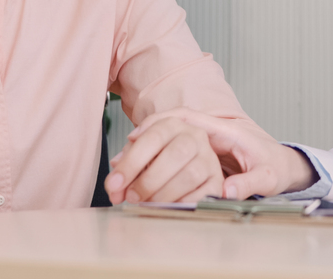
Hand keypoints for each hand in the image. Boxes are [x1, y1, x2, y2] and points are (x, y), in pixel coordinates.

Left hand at [104, 116, 223, 203]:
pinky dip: (181, 203)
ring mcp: (209, 159)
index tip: (114, 183)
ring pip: (190, 175)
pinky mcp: (217, 181)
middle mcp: (196, 137)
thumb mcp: (141, 152)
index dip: (131, 162)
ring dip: (163, 193)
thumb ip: (126, 164)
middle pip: (176, 154)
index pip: (153, 137)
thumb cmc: (158, 157)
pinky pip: (202, 194)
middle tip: (131, 197)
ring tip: (146, 203)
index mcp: (174, 124)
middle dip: (148, 180)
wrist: (187, 160)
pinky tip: (166, 207)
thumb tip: (115, 183)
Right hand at [132, 108, 315, 198]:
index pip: (189, 117)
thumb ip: (251, 182)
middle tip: (122, 162)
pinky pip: (167, 145)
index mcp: (227, 131)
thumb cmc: (274, 166)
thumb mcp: (269, 176)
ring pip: (164, 134)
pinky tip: (133, 168)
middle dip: (143, 141)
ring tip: (120, 167)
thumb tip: (229, 191)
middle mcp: (211, 130)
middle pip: (169, 125)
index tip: (138, 135)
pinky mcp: (197, 149)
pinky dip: (149, 155)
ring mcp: (203, 138)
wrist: (281, 163)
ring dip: (141, 149)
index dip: (160, 123)